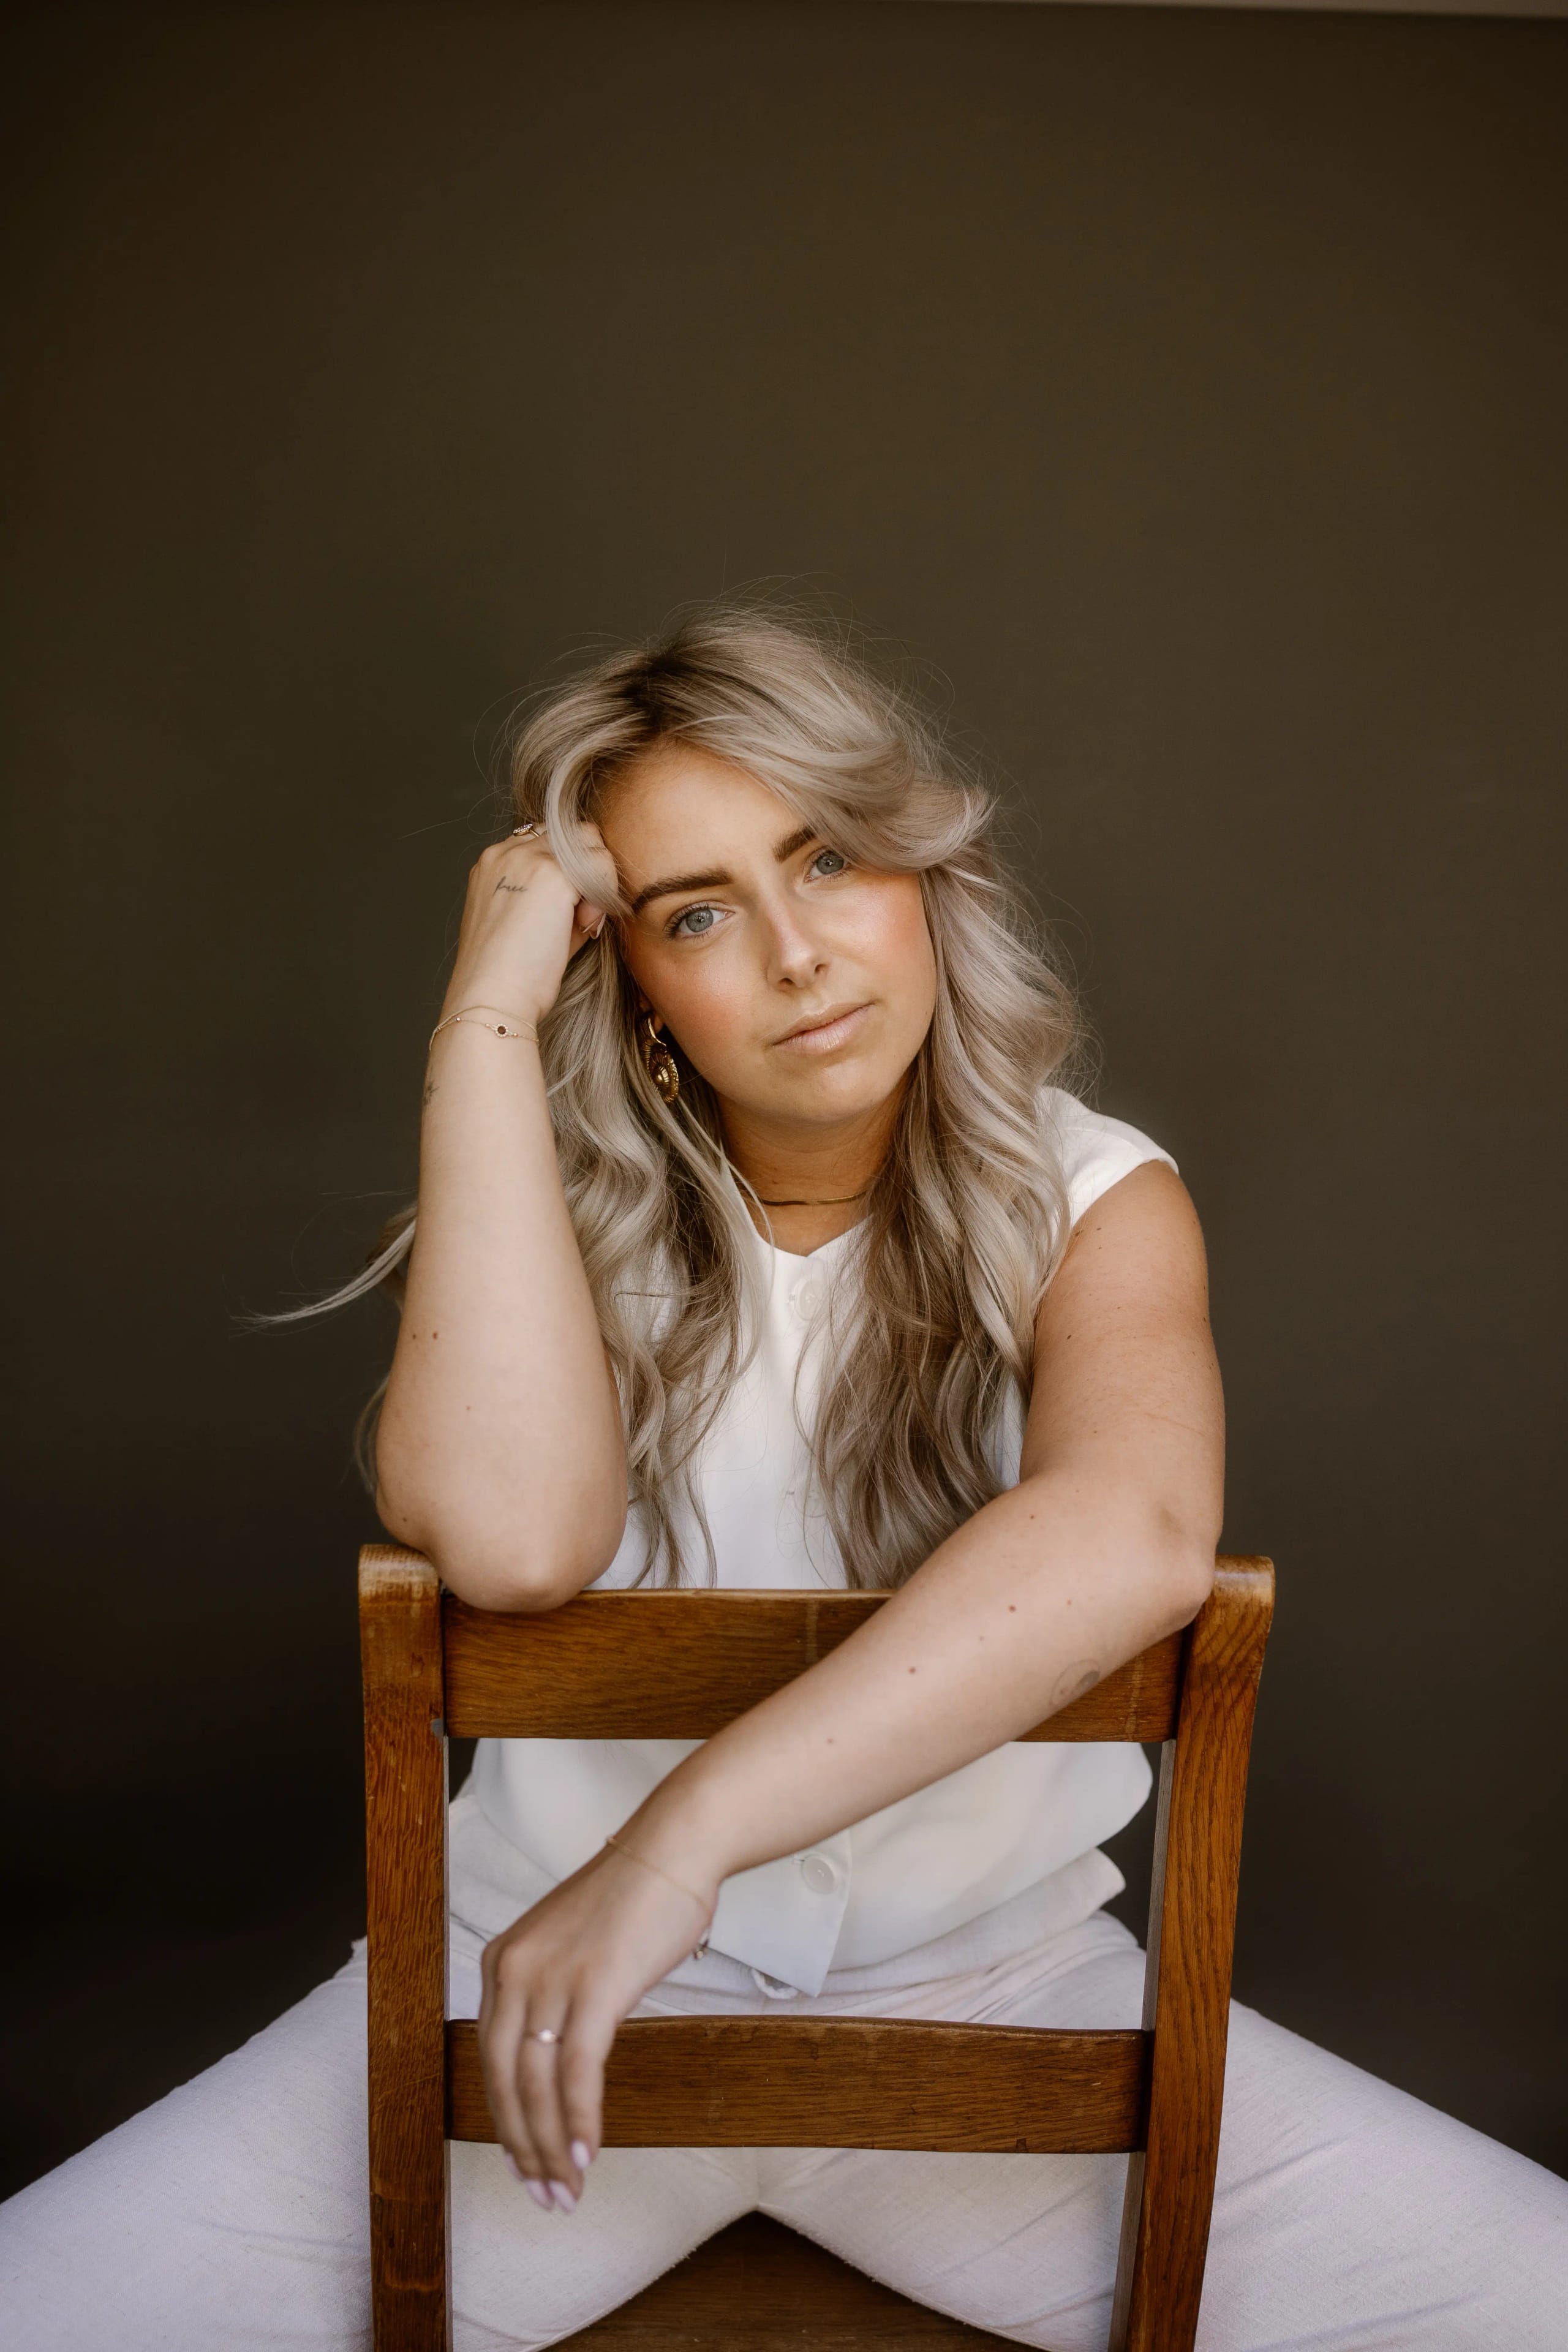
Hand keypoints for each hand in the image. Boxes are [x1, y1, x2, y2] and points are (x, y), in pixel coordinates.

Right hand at [441, 823, 617, 1031]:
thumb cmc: (510, 974)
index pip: (548, 840)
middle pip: (573, 834)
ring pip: (591, 843)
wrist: (492, 997)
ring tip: (584, 923)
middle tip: (583, 917)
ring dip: (597, 880)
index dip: (570, 871)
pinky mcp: (553, 875)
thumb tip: (595, 891)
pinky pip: (601, 863)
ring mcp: (529, 859)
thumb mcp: (528, 923)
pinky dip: (604, 892)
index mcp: (493, 862)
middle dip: (587, 869)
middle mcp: (506, 852)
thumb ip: (556, 897)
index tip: (568, 912)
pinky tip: (588, 925)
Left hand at [477, 1835, 716, 2212]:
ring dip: (552, 2147)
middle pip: (505, 2081)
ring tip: (569, 2188)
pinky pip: (577, 2071)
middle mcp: (514, 1969)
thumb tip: (558, 2057)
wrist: (673, 1848)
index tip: (523, 2161)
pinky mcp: (594, 1986)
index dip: (505, 2120)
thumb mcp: (570, 1945)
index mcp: (503, 1960)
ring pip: (536, 2085)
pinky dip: (580, 2120)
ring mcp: (552, 1977)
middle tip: (545, 2194)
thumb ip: (554, 1994)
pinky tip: (587, 2152)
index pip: (491, 2059)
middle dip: (522, 2148)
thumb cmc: (634, 1897)